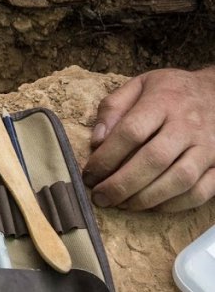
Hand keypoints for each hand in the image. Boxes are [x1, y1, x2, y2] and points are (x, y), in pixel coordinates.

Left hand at [84, 67, 214, 211]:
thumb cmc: (171, 92)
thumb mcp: (138, 85)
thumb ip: (113, 108)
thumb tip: (96, 142)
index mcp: (162, 102)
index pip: (131, 132)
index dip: (106, 157)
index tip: (89, 174)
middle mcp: (188, 126)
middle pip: (154, 160)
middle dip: (122, 184)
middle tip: (100, 197)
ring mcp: (209, 147)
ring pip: (180, 180)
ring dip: (146, 198)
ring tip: (122, 204)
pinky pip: (201, 192)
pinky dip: (175, 205)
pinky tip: (152, 206)